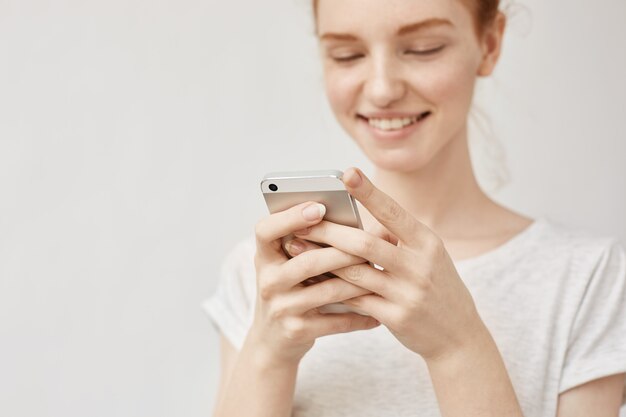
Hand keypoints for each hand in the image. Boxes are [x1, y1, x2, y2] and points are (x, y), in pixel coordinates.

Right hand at [248, 200, 380, 366]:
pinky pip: (336, 321)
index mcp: (265, 257)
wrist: (271, 343)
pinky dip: (360, 316)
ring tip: (382, 275)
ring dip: (359, 282)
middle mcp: (268, 281)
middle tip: (373, 244)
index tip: (319, 207)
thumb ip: (312, 245)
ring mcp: (281, 308)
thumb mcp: (288, 267)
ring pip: (328, 290)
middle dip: (343, 252)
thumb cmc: (290, 292)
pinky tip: (377, 313)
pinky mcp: (296, 331)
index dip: (290, 217)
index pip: (266, 230)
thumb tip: (365, 226)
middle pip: (307, 261)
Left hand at [292, 167, 486, 361]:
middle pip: (365, 244)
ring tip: (295, 247)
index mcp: (428, 243)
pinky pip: (355, 300)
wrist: (458, 335)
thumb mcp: (428, 256)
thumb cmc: (436, 286)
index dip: (369, 193)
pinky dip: (330, 288)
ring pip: (354, 273)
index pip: (394, 212)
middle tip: (300, 221)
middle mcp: (420, 266)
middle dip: (328, 231)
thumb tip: (352, 220)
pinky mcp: (396, 318)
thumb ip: (396, 238)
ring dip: (321, 259)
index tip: (346, 174)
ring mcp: (408, 294)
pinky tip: (311, 279)